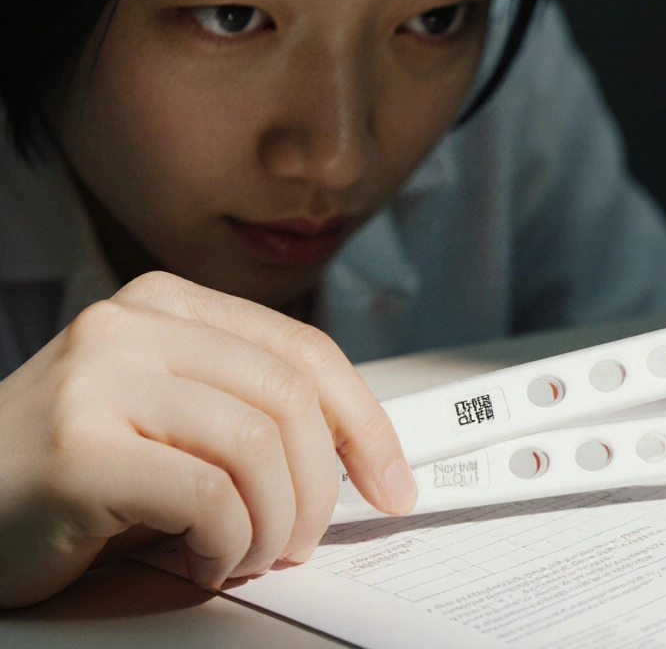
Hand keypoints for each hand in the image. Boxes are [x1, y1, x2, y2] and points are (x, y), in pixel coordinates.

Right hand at [0, 271, 417, 607]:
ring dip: (275, 522)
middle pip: (291, 398)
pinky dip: (228, 544)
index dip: (364, 423)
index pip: (304, 351)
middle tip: (305, 538)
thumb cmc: (71, 473)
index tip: (393, 480)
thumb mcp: (169, 418)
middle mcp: (131, 326)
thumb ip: (245, 409)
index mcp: (167, 305)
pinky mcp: (80, 450)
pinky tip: (201, 560)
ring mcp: (100, 381)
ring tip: (248, 554)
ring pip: (259, 447)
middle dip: (322, 486)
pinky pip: (209, 498)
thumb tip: (355, 453)